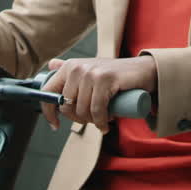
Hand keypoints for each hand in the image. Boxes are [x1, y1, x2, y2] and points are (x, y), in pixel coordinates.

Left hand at [39, 56, 157, 132]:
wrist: (143, 70)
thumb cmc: (114, 75)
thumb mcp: (90, 69)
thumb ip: (70, 67)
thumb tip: (51, 64)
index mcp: (69, 66)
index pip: (48, 91)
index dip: (49, 112)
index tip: (55, 125)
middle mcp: (77, 67)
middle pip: (66, 106)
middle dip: (78, 119)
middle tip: (91, 120)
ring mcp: (91, 72)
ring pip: (82, 110)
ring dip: (92, 122)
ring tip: (102, 119)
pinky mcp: (105, 79)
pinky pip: (97, 110)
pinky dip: (101, 122)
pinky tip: (105, 125)